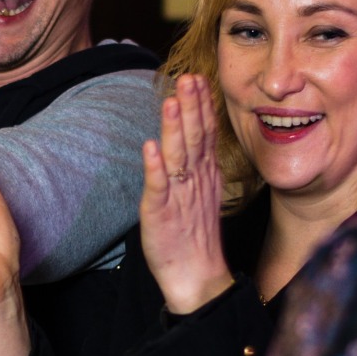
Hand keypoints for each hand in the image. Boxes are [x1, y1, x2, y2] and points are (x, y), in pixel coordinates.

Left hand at [140, 74, 234, 313]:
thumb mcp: (200, 193)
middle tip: (188, 78)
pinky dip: (155, 167)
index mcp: (204, 174)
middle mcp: (195, 180)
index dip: (201, 106)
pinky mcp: (162, 213)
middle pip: (194, 137)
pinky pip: (159, 187)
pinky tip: (151, 148)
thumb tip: (188, 137)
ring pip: (178, 156)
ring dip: (175, 128)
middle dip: (191, 106)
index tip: (198, 78)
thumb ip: (196, 164)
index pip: (204, 133)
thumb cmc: (194, 235)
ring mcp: (180, 195)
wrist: (197, 277)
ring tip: (172, 101)